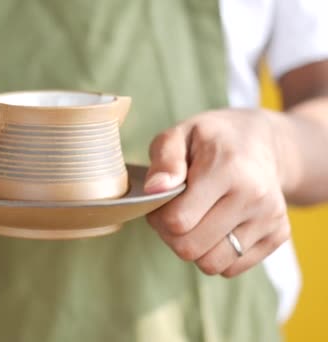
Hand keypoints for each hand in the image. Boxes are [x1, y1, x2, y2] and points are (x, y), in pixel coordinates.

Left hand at [144, 109, 290, 276]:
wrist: (260, 141)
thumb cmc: (210, 139)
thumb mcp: (179, 134)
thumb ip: (164, 160)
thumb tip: (154, 190)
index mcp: (228, 170)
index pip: (177, 221)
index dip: (157, 217)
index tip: (159, 204)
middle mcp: (254, 197)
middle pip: (191, 247)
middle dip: (171, 236)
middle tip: (172, 215)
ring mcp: (269, 218)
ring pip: (212, 264)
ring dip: (194, 249)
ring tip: (193, 222)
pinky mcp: (278, 235)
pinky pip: (232, 268)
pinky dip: (215, 255)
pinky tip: (214, 228)